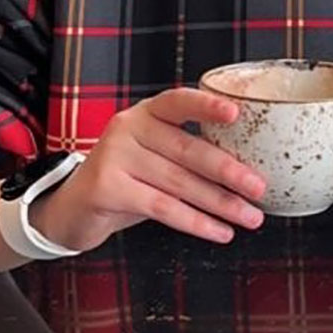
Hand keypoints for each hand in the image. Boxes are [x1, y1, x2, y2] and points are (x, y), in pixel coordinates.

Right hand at [28, 88, 266, 251]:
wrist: (72, 208)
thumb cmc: (126, 178)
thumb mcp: (152, 155)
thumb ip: (186, 152)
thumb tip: (246, 168)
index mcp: (146, 112)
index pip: (179, 101)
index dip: (207, 106)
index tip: (236, 113)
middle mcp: (129, 127)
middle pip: (187, 149)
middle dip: (229, 171)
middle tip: (259, 186)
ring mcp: (115, 156)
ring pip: (179, 182)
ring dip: (220, 203)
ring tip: (249, 216)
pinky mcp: (107, 188)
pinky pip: (162, 207)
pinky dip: (196, 222)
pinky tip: (219, 231)